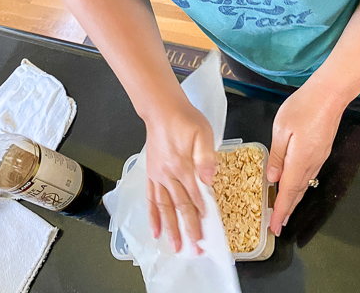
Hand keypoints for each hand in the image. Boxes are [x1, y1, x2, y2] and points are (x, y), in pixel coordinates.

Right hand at [144, 102, 216, 253]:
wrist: (162, 110)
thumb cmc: (186, 119)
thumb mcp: (203, 132)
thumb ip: (206, 156)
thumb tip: (208, 179)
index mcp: (182, 166)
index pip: (194, 196)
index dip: (200, 215)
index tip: (207, 233)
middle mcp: (168, 175)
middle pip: (179, 207)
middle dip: (187, 229)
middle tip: (195, 249)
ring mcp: (158, 176)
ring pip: (164, 207)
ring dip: (170, 228)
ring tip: (174, 247)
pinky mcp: (152, 174)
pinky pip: (151, 199)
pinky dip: (153, 216)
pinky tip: (155, 231)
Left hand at [267, 83, 343, 235]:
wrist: (330, 94)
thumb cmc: (304, 107)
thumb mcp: (282, 129)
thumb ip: (277, 155)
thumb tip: (272, 177)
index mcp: (299, 161)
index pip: (288, 192)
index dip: (280, 211)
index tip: (275, 227)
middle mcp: (312, 163)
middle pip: (298, 192)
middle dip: (287, 210)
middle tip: (278, 225)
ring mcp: (319, 157)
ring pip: (304, 184)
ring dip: (293, 199)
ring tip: (284, 210)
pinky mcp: (322, 150)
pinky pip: (309, 174)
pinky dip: (300, 185)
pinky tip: (294, 185)